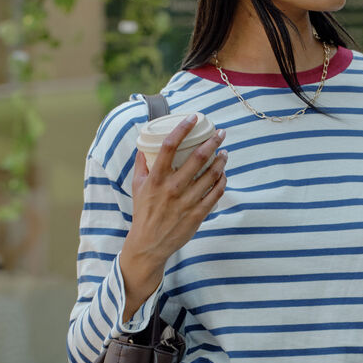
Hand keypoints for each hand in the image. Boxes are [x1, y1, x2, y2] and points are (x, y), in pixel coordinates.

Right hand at [119, 115, 227, 320]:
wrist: (149, 244)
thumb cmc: (143, 213)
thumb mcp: (137, 187)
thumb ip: (142, 165)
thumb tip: (144, 145)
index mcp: (155, 178)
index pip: (168, 146)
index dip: (182, 129)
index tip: (194, 118)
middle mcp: (172, 188)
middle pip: (197, 158)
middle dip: (212, 142)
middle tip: (221, 133)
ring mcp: (186, 202)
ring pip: (211, 175)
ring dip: (221, 161)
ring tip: (224, 153)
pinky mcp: (197, 214)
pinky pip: (215, 194)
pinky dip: (222, 182)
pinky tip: (223, 174)